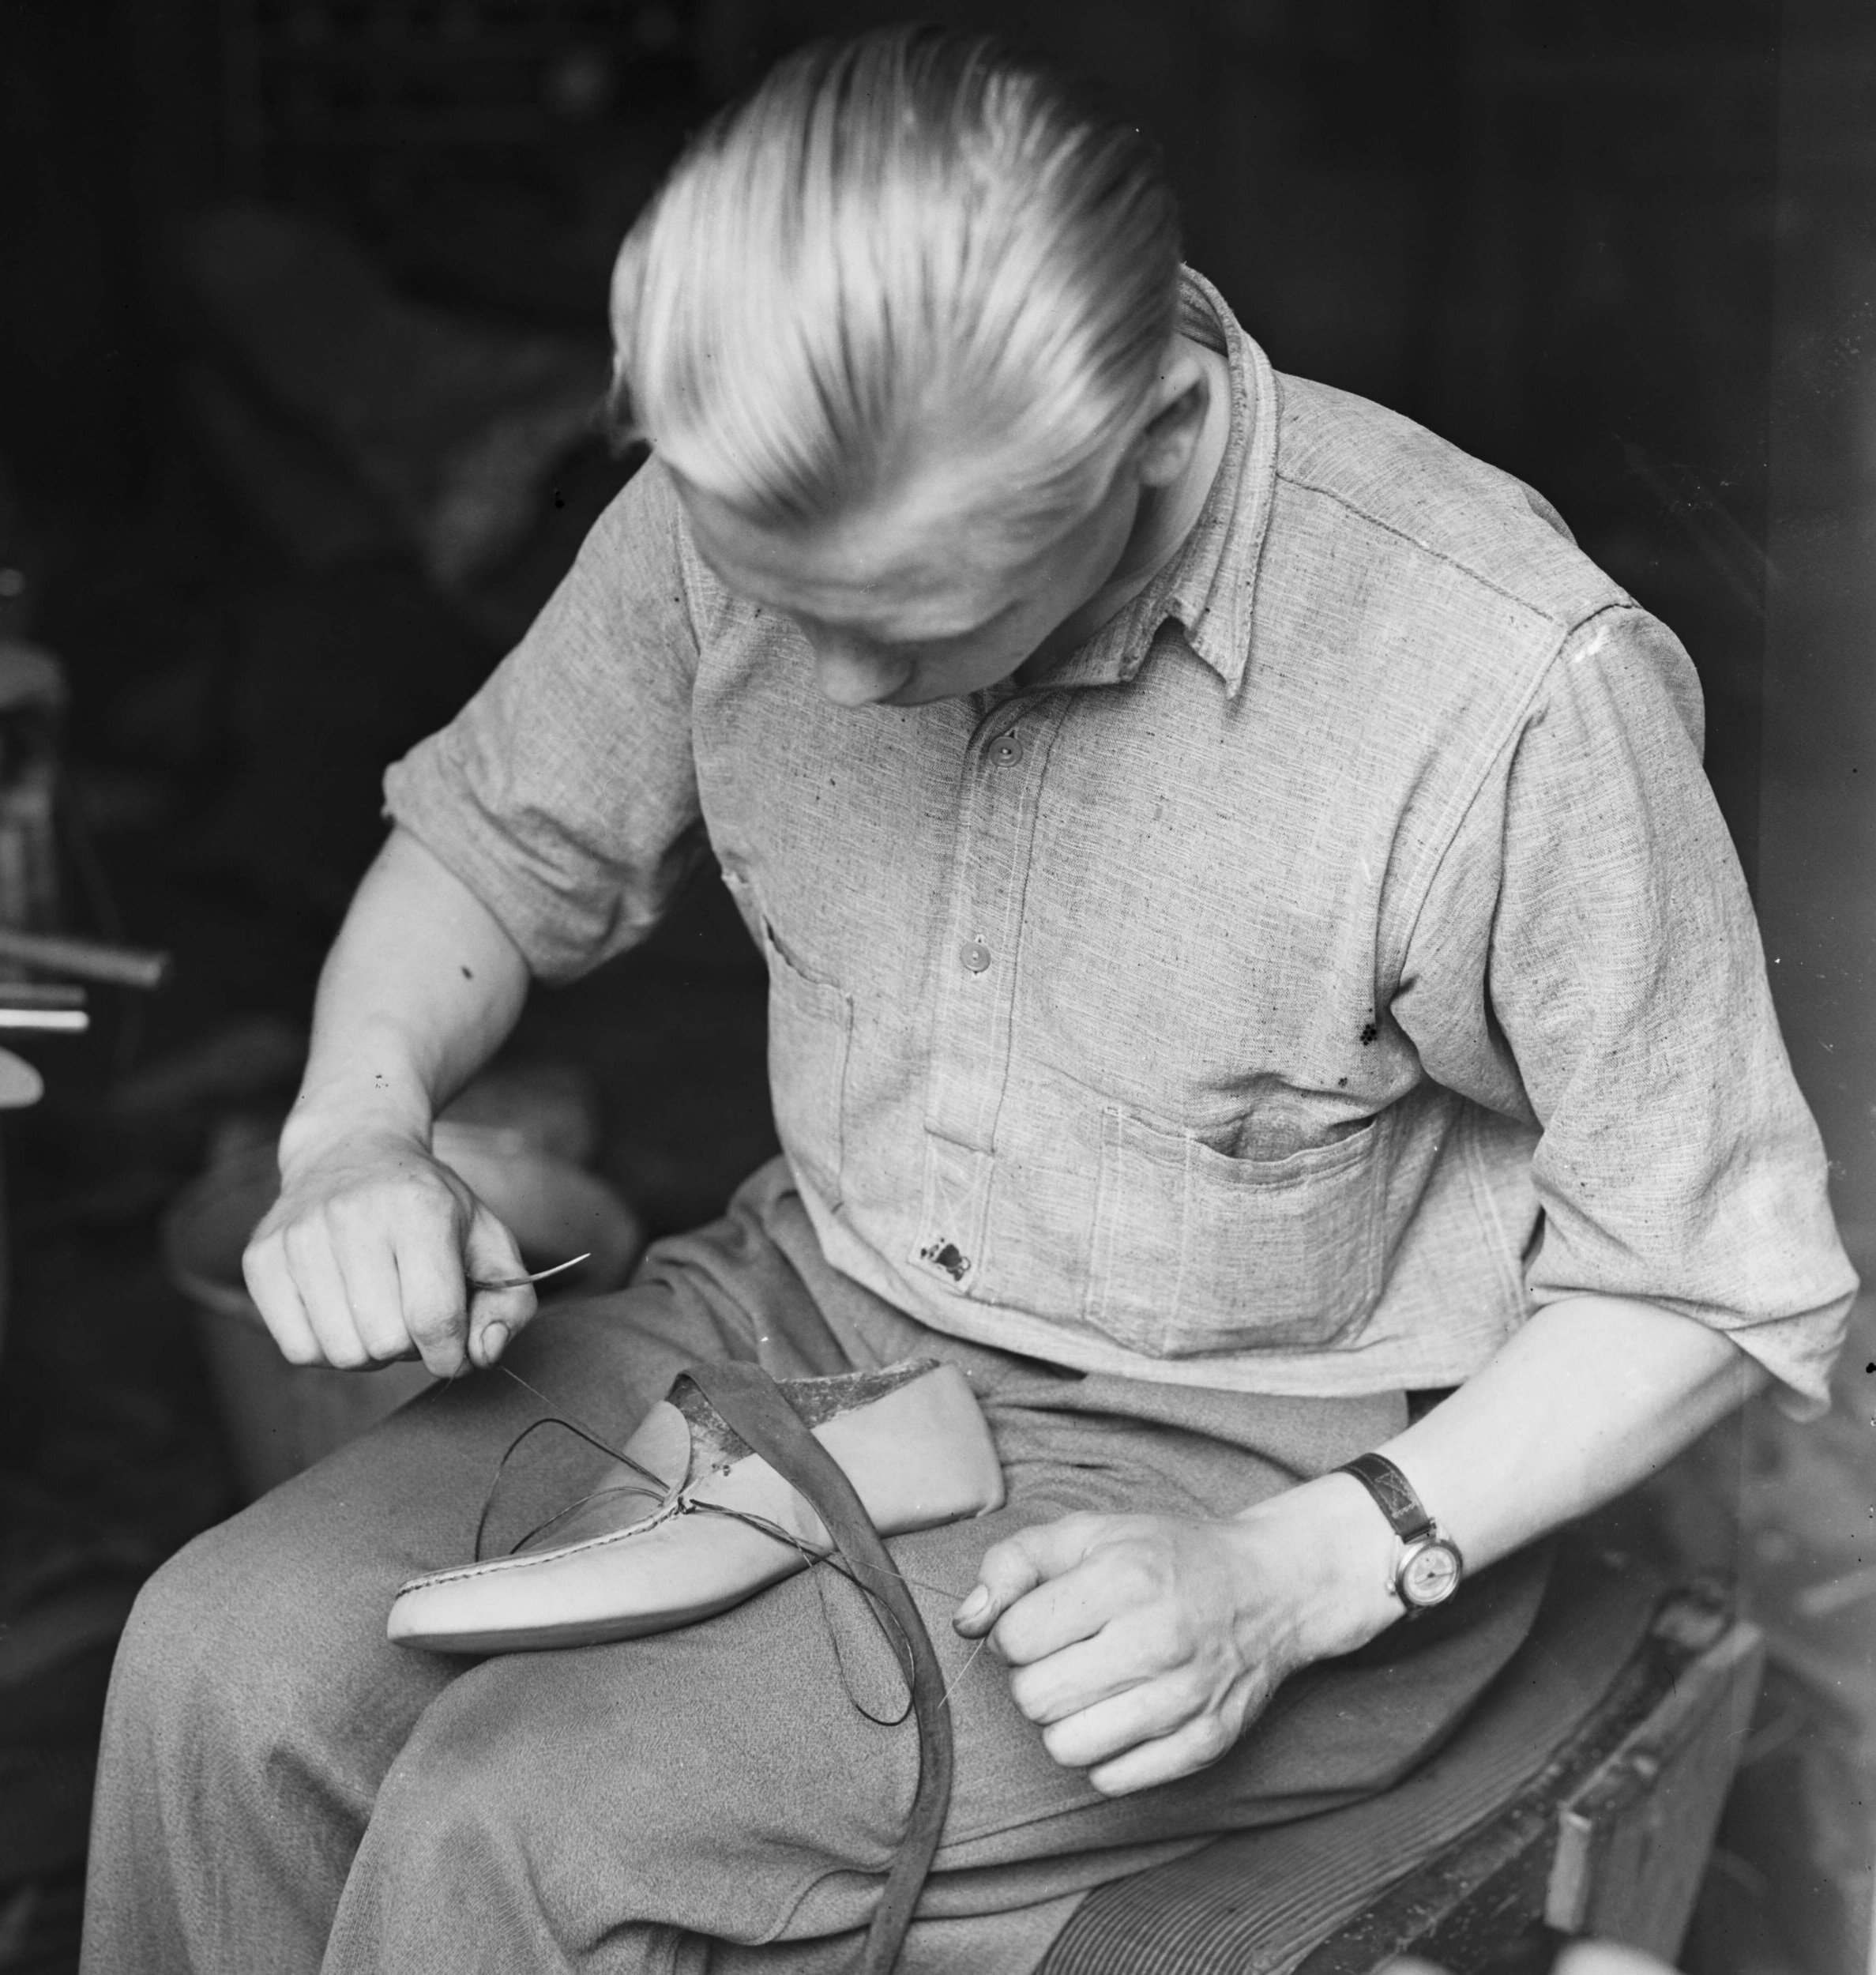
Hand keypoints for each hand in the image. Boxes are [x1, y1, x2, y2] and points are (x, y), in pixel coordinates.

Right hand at [242, 1127, 535, 1377]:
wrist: (352, 1149)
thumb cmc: (428, 1204)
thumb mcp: (487, 1238)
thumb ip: (509, 1303)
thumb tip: (483, 1354)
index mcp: (420, 1208)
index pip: (435, 1318)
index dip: (451, 1353)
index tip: (452, 1348)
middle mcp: (353, 1215)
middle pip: (385, 1343)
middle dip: (409, 1346)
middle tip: (411, 1312)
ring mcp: (298, 1235)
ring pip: (340, 1354)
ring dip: (368, 1350)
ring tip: (378, 1309)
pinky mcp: (260, 1258)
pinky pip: (297, 1349)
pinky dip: (327, 1347)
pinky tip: (342, 1311)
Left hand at [953, 1481, 1400, 1796]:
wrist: (1270, 1588)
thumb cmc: (1167, 1557)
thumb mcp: (1089, 1533)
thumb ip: (1014, 1563)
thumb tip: (967, 1621)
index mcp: (1126, 1578)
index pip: (1015, 1638)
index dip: (1012, 1632)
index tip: (1038, 1621)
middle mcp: (1159, 1639)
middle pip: (1034, 1698)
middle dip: (1033, 1678)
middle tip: (1063, 1656)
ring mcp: (1186, 1698)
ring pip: (1066, 1747)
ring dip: (1063, 1721)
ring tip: (1087, 1687)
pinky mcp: (1205, 1743)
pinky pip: (1112, 1780)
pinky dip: (1102, 1754)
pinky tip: (1119, 1715)